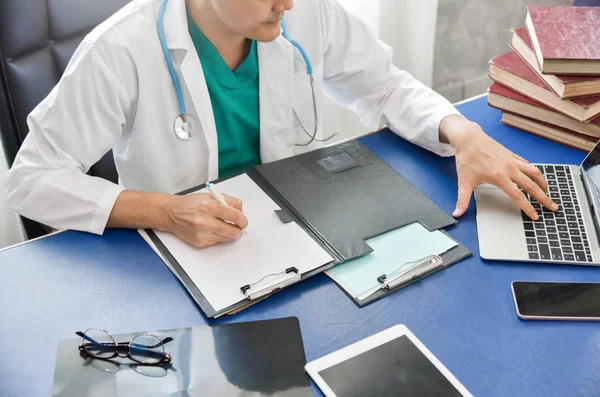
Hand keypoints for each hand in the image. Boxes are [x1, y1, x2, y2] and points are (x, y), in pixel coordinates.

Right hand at [167, 193, 247, 247]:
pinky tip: (211, 229)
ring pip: (226, 238)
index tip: (243, 221)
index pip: (236, 216)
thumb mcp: (210, 196)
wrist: (172, 213)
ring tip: (222, 225)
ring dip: (228, 233)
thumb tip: (241, 211)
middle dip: (238, 230)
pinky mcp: (200, 242)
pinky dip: (218, 236)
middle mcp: (206, 222)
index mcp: (211, 207)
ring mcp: (203, 234)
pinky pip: (217, 242)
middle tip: (238, 227)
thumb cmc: (191, 204)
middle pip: (233, 232)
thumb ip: (228, 201)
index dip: (243, 220)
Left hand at [439, 115, 557, 219]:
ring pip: (535, 172)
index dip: (528, 208)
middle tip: (553, 207)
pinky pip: (527, 164)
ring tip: (547, 192)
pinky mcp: (511, 154)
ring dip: (543, 183)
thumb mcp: (463, 181)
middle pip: (532, 186)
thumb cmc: (466, 158)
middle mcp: (509, 168)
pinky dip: (533, 172)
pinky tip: (535, 176)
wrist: (468, 138)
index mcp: (500, 177)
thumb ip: (462, 200)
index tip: (536, 216)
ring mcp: (512, 160)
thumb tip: (457, 213)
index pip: (518, 196)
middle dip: (544, 198)